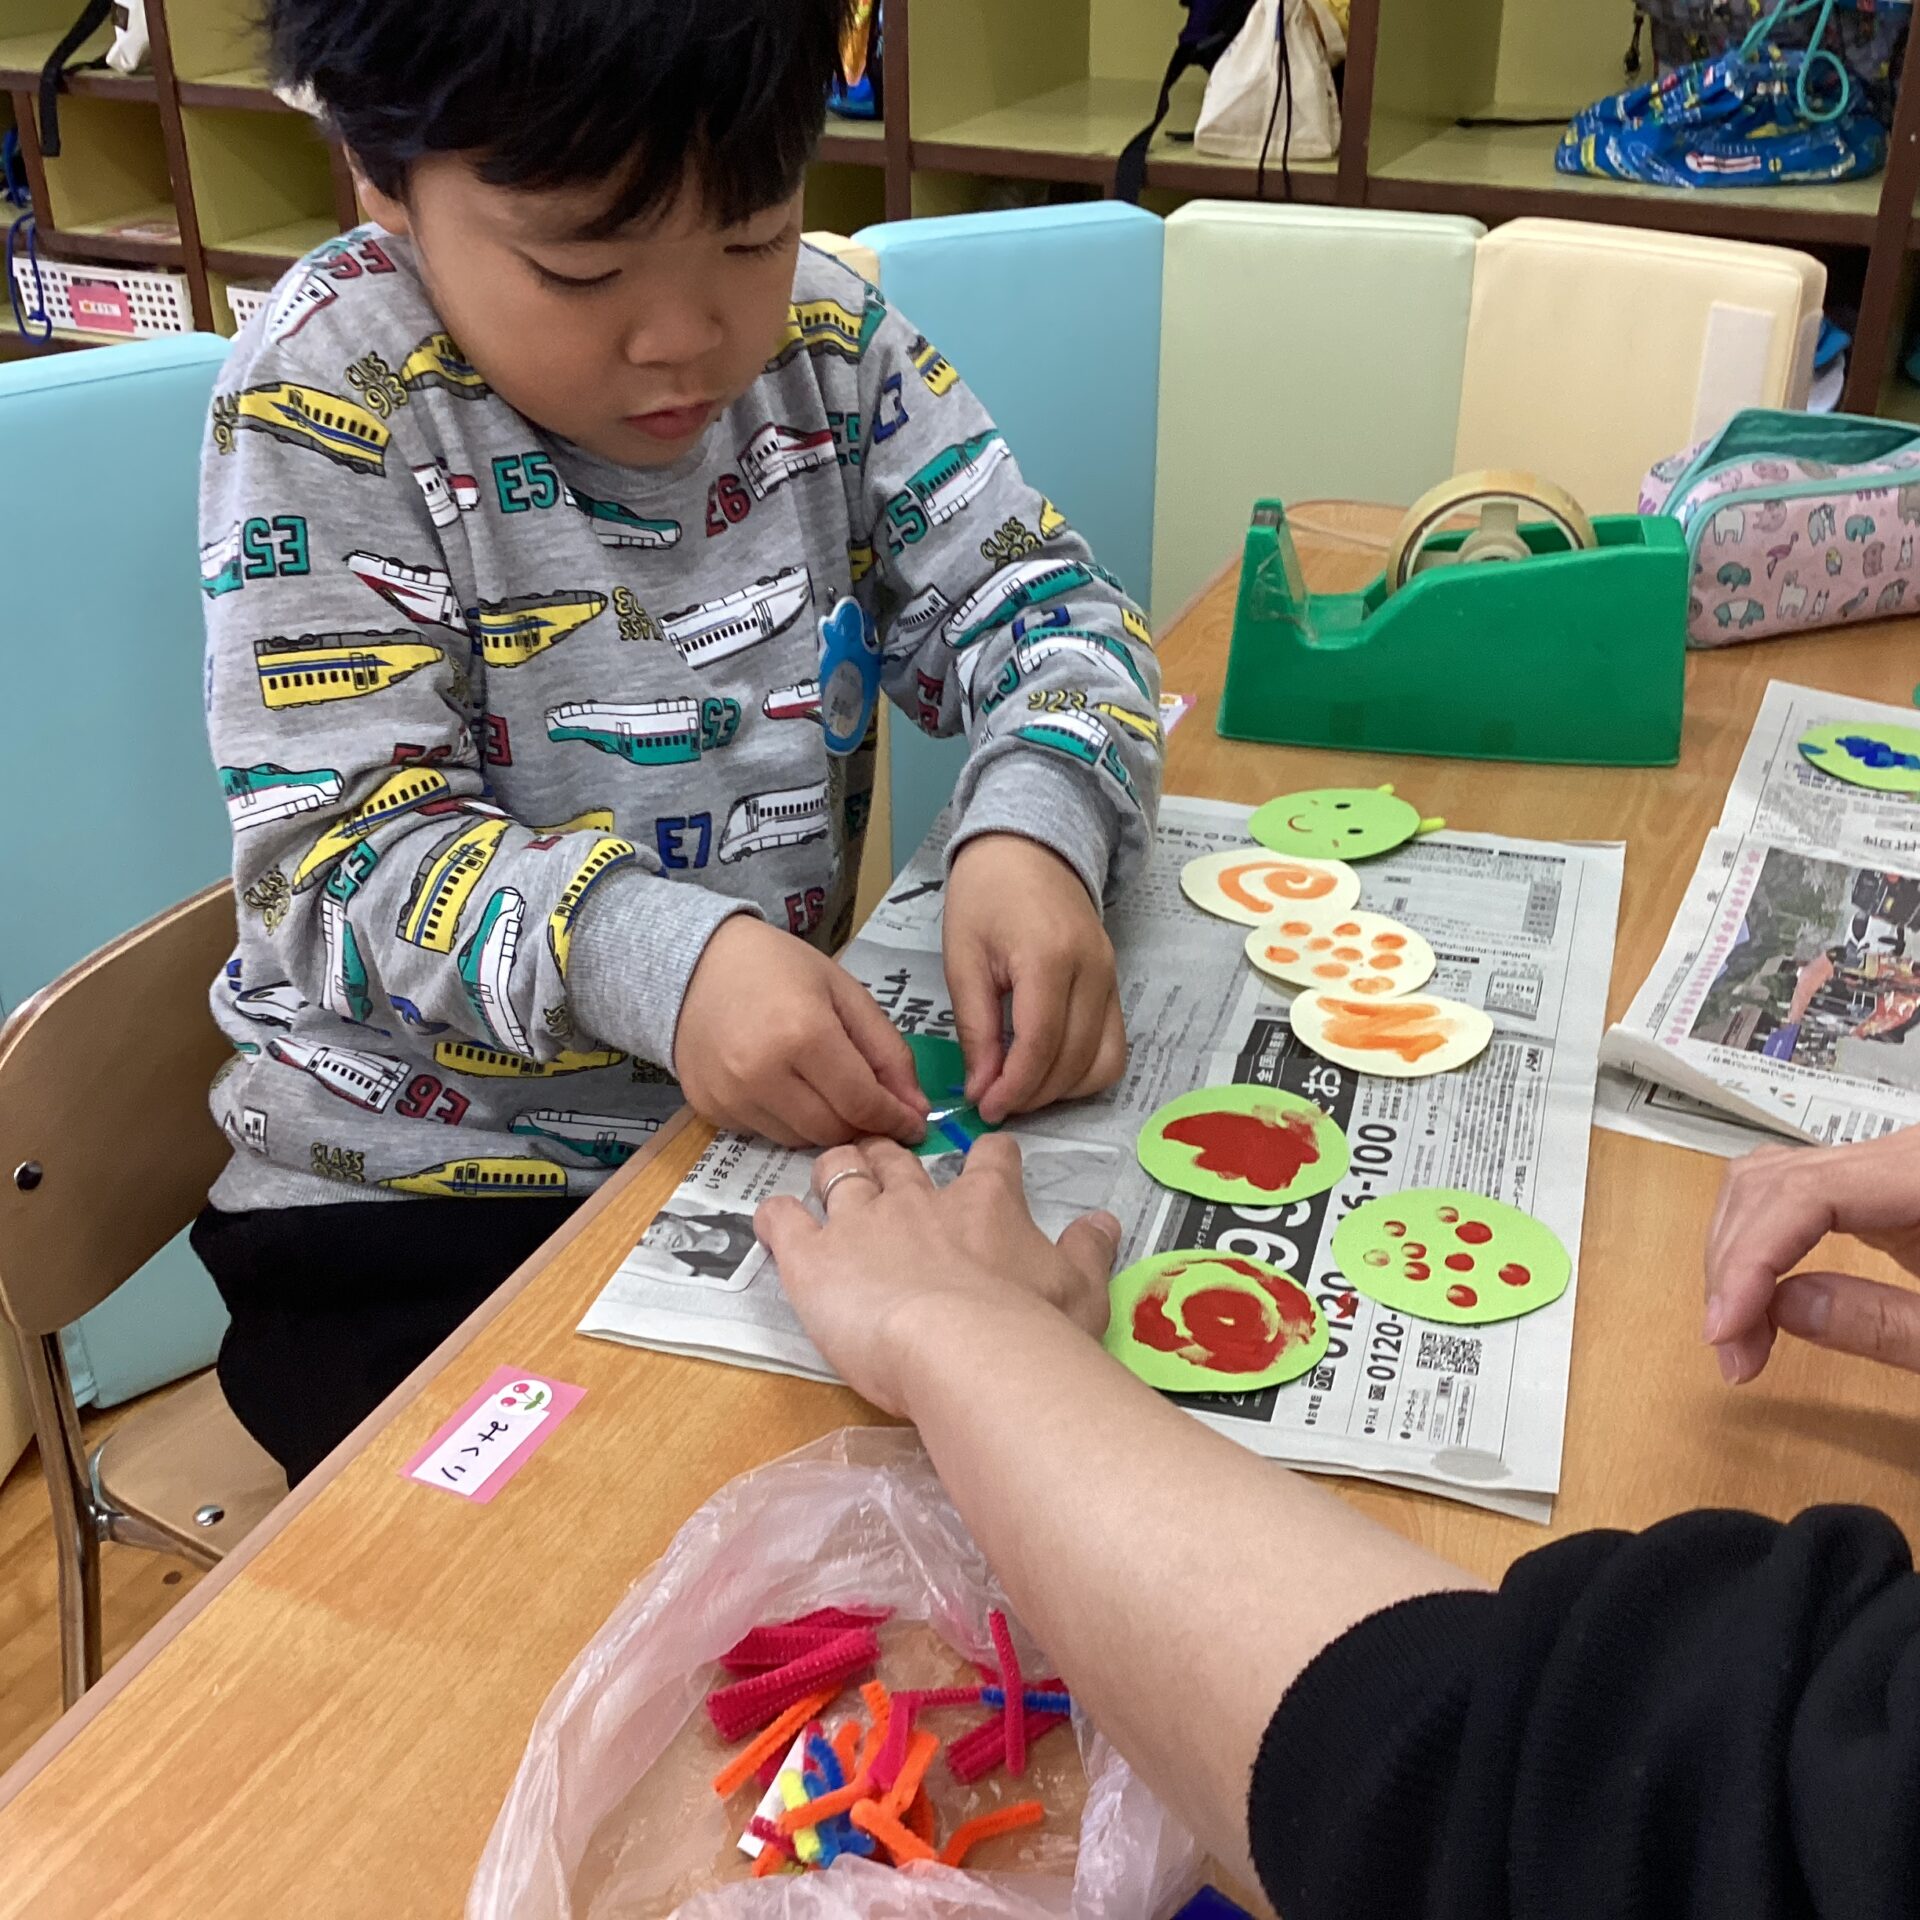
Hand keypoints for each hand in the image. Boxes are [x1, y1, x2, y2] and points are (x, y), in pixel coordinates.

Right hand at [676, 918, 927, 1148]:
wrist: (694, 964)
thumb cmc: (778, 968)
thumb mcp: (845, 993)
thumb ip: (886, 1051)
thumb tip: (917, 1109)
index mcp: (803, 1034)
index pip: (862, 1103)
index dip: (895, 1120)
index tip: (914, 1125)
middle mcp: (762, 1074)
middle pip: (832, 1131)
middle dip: (860, 1124)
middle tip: (872, 1106)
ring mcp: (730, 1096)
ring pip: (799, 1140)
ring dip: (823, 1125)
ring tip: (824, 1089)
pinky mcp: (709, 1110)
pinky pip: (764, 1134)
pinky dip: (786, 1121)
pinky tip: (784, 1086)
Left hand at [754, 1134, 1118, 1414]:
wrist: (968, 1352)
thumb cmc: (1033, 1328)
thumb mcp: (1082, 1290)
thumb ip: (1089, 1250)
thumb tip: (1104, 1220)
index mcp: (986, 1202)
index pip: (990, 1156)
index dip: (990, 1159)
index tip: (990, 1167)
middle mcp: (919, 1198)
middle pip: (898, 1155)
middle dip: (892, 1155)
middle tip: (889, 1174)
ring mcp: (860, 1221)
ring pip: (839, 1169)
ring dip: (836, 1171)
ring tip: (833, 1185)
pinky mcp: (813, 1256)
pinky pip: (782, 1218)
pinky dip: (776, 1216)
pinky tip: (776, 1222)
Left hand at [943, 833, 1125, 1123]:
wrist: (1029, 846)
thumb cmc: (985, 893)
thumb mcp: (964, 957)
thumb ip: (976, 1027)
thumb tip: (982, 1089)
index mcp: (1050, 959)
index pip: (1041, 1045)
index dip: (1014, 1087)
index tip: (985, 1108)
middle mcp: (1094, 972)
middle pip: (1075, 1061)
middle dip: (1034, 1094)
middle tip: (995, 1101)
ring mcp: (1112, 978)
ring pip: (1103, 1062)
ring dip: (1062, 1088)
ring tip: (1020, 1088)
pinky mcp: (1115, 984)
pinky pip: (1113, 1045)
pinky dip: (1083, 1070)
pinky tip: (1047, 1070)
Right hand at [1704, 1131, 1919, 1382]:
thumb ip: (1884, 1325)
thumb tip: (1781, 1308)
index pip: (1803, 1194)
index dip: (1750, 1260)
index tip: (1727, 1331)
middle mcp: (1905, 1153)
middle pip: (1771, 1182)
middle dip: (1734, 1266)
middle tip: (1734, 1353)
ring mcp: (1891, 1165)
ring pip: (1769, 1181)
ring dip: (1739, 1253)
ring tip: (1742, 1332)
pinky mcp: (1884, 1186)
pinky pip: (1797, 1193)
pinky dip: (1764, 1243)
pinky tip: (1763, 1296)